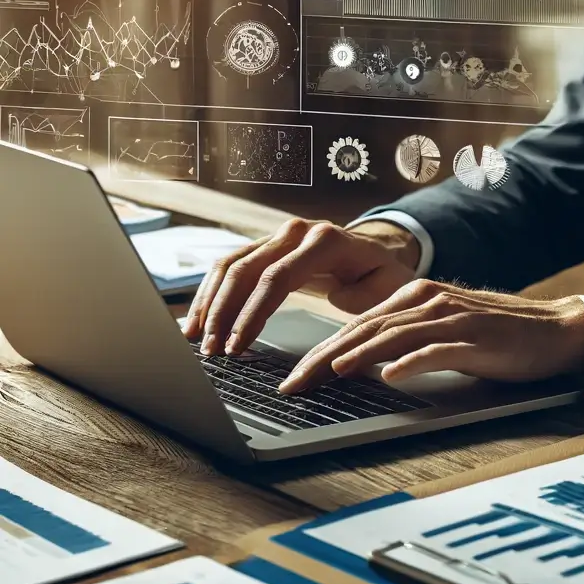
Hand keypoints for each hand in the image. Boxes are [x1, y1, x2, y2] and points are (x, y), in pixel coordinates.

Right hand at [182, 218, 417, 355]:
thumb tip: (339, 305)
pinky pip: (230, 266)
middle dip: (223, 313)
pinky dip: (212, 293)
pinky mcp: (266, 247)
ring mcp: (278, 236)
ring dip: (210, 304)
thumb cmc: (381, 274)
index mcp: (326, 241)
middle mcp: (297, 232)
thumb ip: (365, 297)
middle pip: (246, 269)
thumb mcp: (387, 286)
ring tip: (197, 340)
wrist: (376, 250)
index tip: (237, 346)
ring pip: (231, 265)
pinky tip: (198, 320)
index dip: (252, 314)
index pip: (277, 277)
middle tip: (211, 351)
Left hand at [277, 278, 583, 392]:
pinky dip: (411, 361)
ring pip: (393, 335)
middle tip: (293, 385)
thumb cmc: (497, 335)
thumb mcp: (443, 331)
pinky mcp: (475, 337)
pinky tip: (391, 375)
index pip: (357, 324)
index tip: (293, 376)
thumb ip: (406, 338)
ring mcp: (452, 317)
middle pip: (365, 329)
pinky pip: (437, 349)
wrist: (554, 328)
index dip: (321, 350)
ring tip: (327, 375)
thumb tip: (362, 361)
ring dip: (357, 356)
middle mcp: (429, 300)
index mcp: (417, 296)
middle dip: (323, 357)